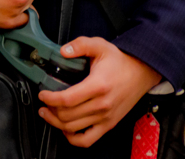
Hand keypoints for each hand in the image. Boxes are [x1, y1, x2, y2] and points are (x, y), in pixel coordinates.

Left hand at [36, 37, 161, 147]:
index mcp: (98, 85)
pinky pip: (88, 140)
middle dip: (50, 110)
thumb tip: (63, 51)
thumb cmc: (120, 61)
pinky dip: (73, 138)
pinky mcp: (109, 124)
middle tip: (43, 103)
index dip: (50, 98)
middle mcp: (102, 105)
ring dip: (56, 123)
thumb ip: (80, 45)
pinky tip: (65, 129)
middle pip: (68, 116)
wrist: (141, 73)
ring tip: (48, 114)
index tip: (42, 94)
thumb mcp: (100, 45)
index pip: (68, 99)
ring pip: (74, 129)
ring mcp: (106, 117)